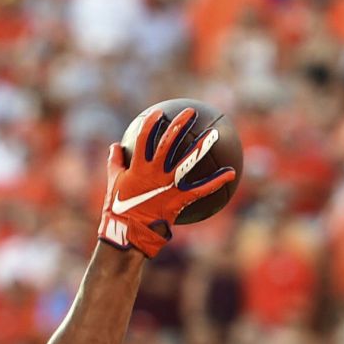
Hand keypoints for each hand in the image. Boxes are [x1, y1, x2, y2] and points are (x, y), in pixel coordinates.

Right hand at [97, 104, 235, 257]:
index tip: (159, 112)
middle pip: (169, 142)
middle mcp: (155, 172)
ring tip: (213, 133)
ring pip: (187, 161)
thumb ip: (115, 163)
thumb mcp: (113, 183)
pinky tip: (231, 173)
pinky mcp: (179, 198)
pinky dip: (217, 181)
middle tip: (190, 112)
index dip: (151, 123)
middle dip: (179, 124)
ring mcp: (168, 184)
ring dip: (201, 146)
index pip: (144, 138)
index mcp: (138, 167)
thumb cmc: (118, 208)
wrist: (129, 232)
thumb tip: (114, 146)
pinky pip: (201, 189)